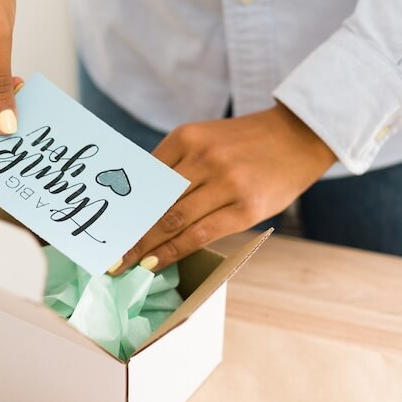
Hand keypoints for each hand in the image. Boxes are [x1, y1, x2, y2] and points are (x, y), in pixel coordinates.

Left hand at [110, 105, 336, 273]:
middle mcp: (204, 157)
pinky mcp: (245, 208)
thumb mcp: (206, 139)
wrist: (298, 136)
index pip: (142, 176)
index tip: (104, 227)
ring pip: (172, 220)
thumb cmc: (245, 144)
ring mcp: (226, 183)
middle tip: (106, 255)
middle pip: (153, 201)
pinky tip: (154, 263)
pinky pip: (200, 235)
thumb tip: (137, 203)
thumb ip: (175, 165)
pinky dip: (172, 251)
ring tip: (123, 264)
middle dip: (126, 231)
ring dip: (143, 246)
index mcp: (187, 137)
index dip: (120, 206)